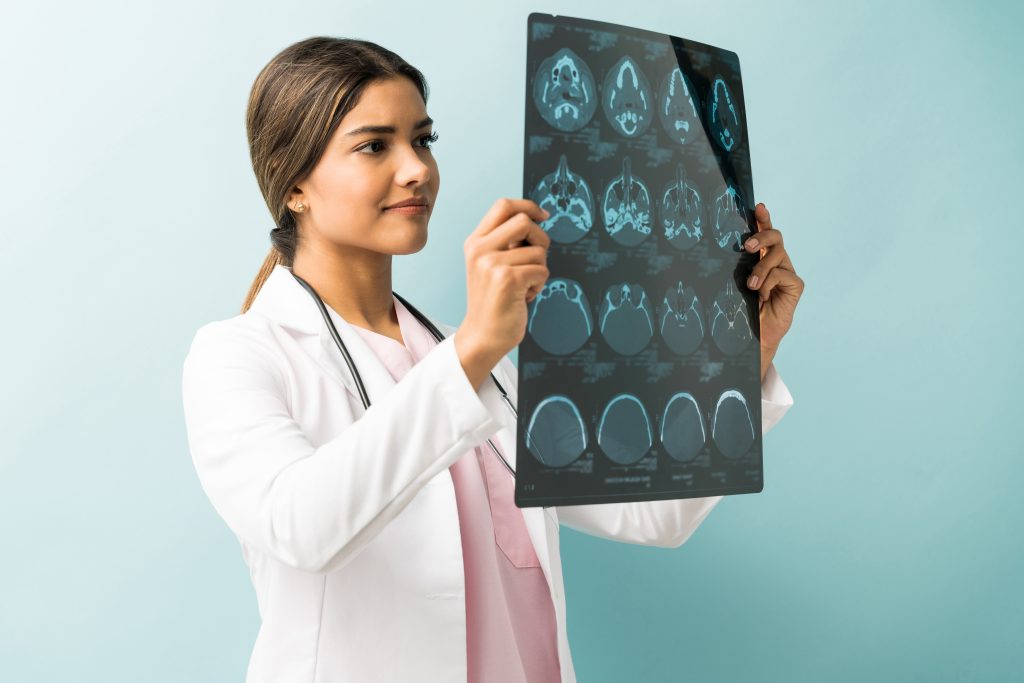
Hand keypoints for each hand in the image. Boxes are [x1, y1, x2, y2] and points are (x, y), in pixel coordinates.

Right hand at [456, 198, 550, 384]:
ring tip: (525, 286)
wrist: (483, 336)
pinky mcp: (508, 279)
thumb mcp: (490, 264)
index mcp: (475, 242)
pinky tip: (525, 296)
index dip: (528, 206)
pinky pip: (542, 270)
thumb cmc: (494, 301)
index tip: (543, 216)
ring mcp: (492, 263)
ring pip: (538, 250)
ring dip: (540, 269)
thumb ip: (506, 242)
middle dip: (541, 239)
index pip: (503, 205)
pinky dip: (540, 284)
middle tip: (537, 258)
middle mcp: (479, 249)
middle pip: (524, 220)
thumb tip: (537, 218)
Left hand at [743, 203, 803, 375]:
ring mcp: (786, 273)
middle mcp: (775, 262)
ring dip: (761, 268)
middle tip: (746, 246)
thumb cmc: (740, 310)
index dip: (762, 218)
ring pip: (778, 254)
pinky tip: (762, 296)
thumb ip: (734, 268)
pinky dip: (770, 282)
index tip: (758, 207)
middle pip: (775, 236)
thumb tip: (715, 250)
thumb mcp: (732, 285)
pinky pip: (784, 274)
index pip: (763, 232)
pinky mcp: (795, 286)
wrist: (752, 337)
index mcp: (760, 258)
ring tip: (750, 285)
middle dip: (761, 236)